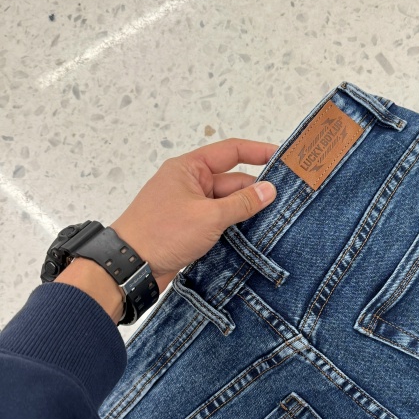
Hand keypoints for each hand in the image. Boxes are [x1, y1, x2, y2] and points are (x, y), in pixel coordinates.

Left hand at [109, 139, 279, 294]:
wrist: (130, 267)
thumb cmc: (162, 233)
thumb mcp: (209, 216)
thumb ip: (241, 203)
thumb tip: (269, 189)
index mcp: (190, 169)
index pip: (230, 151)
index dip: (258, 152)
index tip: (283, 157)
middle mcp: (190, 184)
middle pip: (232, 181)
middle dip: (256, 191)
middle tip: (288, 202)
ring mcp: (190, 207)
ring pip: (227, 204)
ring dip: (247, 212)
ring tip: (277, 221)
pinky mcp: (191, 228)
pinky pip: (219, 222)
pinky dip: (235, 227)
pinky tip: (256, 236)